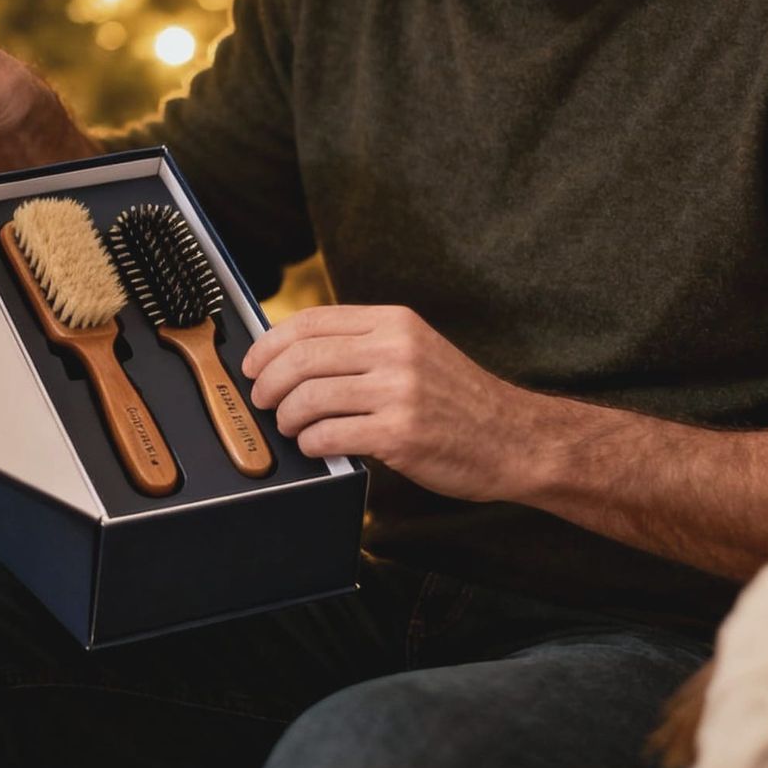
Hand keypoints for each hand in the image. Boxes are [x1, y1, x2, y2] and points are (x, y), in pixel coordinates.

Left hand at [241, 304, 534, 501]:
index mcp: (395, 322)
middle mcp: (395, 349)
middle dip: (268, 383)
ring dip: (287, 417)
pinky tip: (317, 446)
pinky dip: (311, 444)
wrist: (514, 438)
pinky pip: (330, 435)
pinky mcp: (400, 433)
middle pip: (302, 357)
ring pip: (309, 397)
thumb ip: (364, 345)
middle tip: (263, 400)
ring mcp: (398, 391)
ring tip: (291, 427)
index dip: (270, 343)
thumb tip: (293, 354)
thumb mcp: (416, 351)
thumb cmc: (459, 400)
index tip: (253, 363)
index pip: (311, 321)